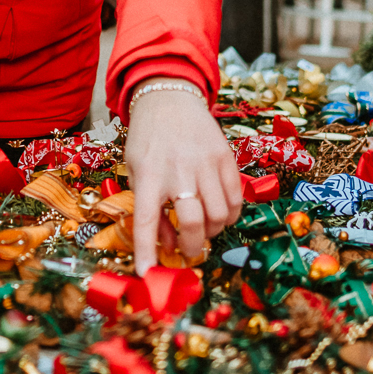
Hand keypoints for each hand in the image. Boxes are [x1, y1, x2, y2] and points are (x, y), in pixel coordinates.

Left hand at [124, 85, 241, 274]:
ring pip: (220, 214)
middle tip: (189, 251)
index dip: (146, 250)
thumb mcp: (136, 172)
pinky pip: (236, 198)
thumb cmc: (148, 141)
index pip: (147, 220)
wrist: (169, 99)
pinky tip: (219, 212)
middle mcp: (178, 170)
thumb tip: (167, 247)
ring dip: (213, 231)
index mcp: (149, 174)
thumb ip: (150, 209)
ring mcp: (205, 163)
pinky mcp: (225, 157)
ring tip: (205, 228)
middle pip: (194, 221)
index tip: (146, 274)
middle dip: (193, 246)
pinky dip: (230, 214)